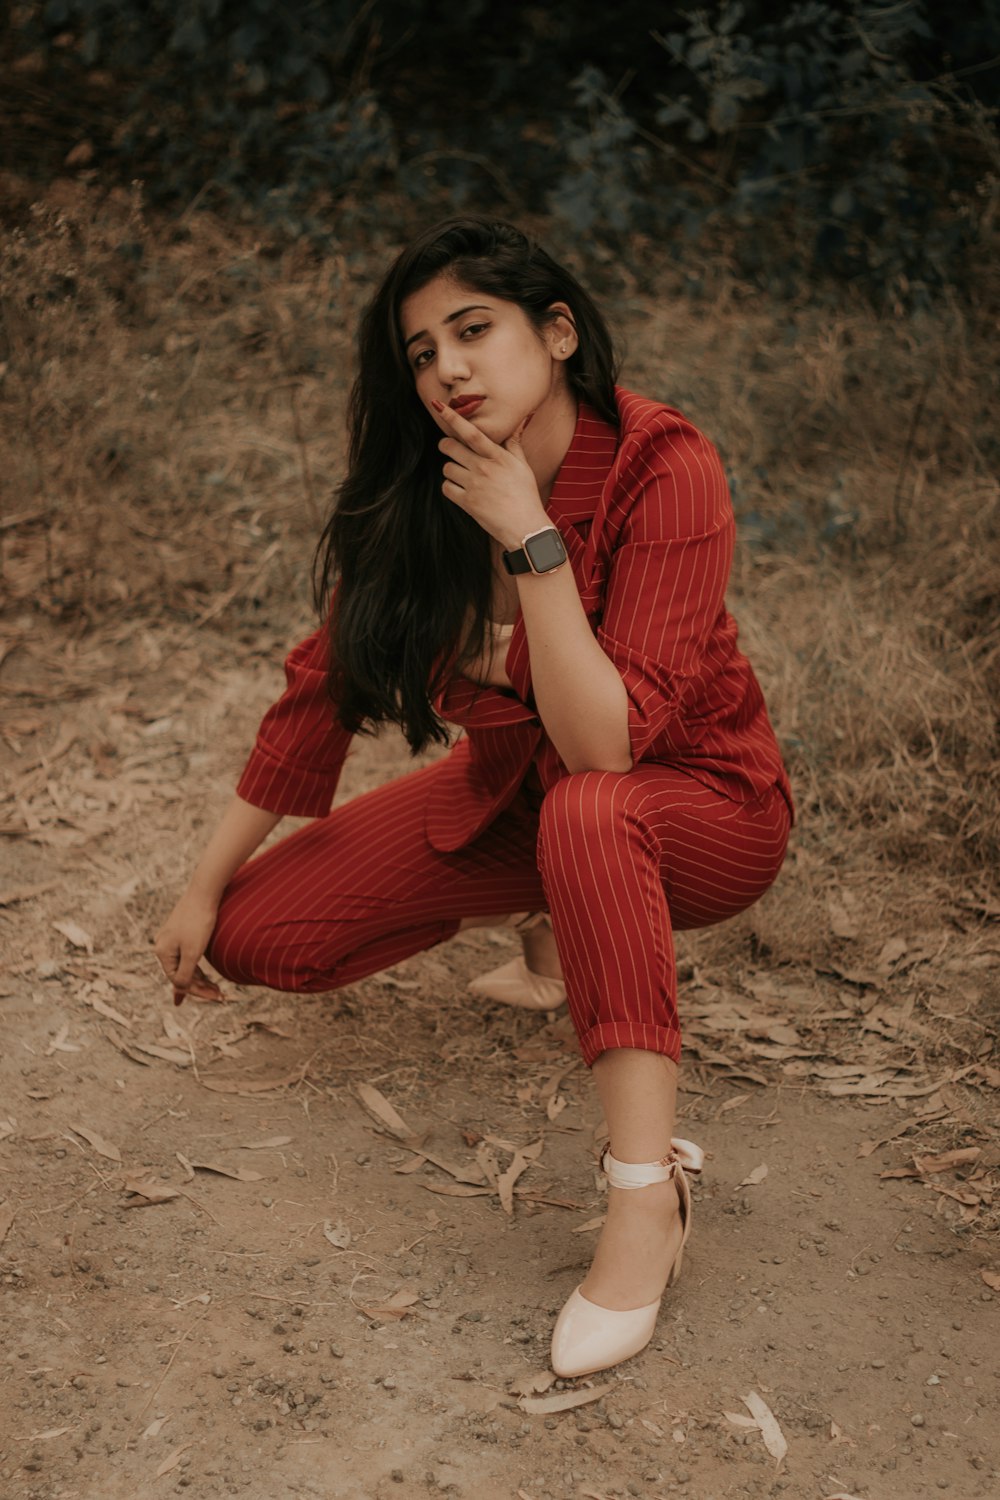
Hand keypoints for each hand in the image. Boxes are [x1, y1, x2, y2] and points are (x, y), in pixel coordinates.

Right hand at [154, 891, 224, 1006]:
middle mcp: (163, 946)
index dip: (197, 991)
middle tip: (220, 996)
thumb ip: (185, 973)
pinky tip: (203, 976)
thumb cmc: (199, 922)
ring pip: (185, 966)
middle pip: (181, 974)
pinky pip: (187, 956)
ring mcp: (172, 939)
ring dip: (200, 978)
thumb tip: (180, 991)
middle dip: (200, 986)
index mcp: (163, 952)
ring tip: (217, 989)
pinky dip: (197, 966)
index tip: (216, 997)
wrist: (204, 892)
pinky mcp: (182, 933)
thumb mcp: (193, 951)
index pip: (179, 980)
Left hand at [432, 401, 547, 548]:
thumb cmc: (525, 495)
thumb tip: (520, 421)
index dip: (454, 418)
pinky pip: (446, 488)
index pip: (472, 433)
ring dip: (450, 469)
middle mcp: (484, 469)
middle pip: (451, 448)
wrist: (524, 527)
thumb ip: (514, 444)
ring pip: (447, 468)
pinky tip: (460, 489)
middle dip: (446, 445)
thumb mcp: (523, 466)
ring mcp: (474, 486)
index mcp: (498, 457)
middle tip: (449, 448)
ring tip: (462, 474)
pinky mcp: (467, 503)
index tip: (440, 407)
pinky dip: (450, 487)